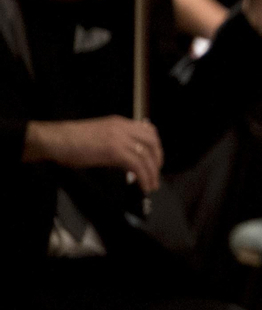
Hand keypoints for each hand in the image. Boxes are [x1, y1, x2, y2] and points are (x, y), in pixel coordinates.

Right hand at [24, 117, 163, 191]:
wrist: (56, 140)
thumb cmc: (71, 141)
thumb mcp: (100, 136)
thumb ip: (116, 142)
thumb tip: (126, 158)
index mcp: (120, 123)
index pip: (148, 130)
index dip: (156, 146)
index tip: (155, 160)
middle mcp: (124, 128)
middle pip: (152, 143)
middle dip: (158, 160)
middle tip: (156, 174)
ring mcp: (120, 139)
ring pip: (146, 156)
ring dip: (152, 173)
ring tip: (151, 186)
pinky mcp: (115, 151)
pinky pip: (137, 166)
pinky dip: (144, 178)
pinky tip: (143, 187)